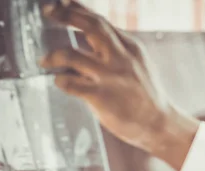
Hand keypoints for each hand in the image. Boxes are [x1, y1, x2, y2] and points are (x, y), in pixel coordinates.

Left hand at [40, 0, 199, 170]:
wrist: (160, 124)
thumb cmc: (146, 97)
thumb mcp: (138, 64)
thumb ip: (117, 50)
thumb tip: (89, 36)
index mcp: (131, 47)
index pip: (101, 21)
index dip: (78, 8)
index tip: (60, 3)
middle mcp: (121, 58)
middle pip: (90, 26)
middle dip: (65, 15)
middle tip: (48, 12)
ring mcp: (111, 77)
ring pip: (71, 55)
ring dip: (53, 55)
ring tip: (45, 60)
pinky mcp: (101, 97)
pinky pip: (70, 83)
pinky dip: (60, 80)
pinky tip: (60, 82)